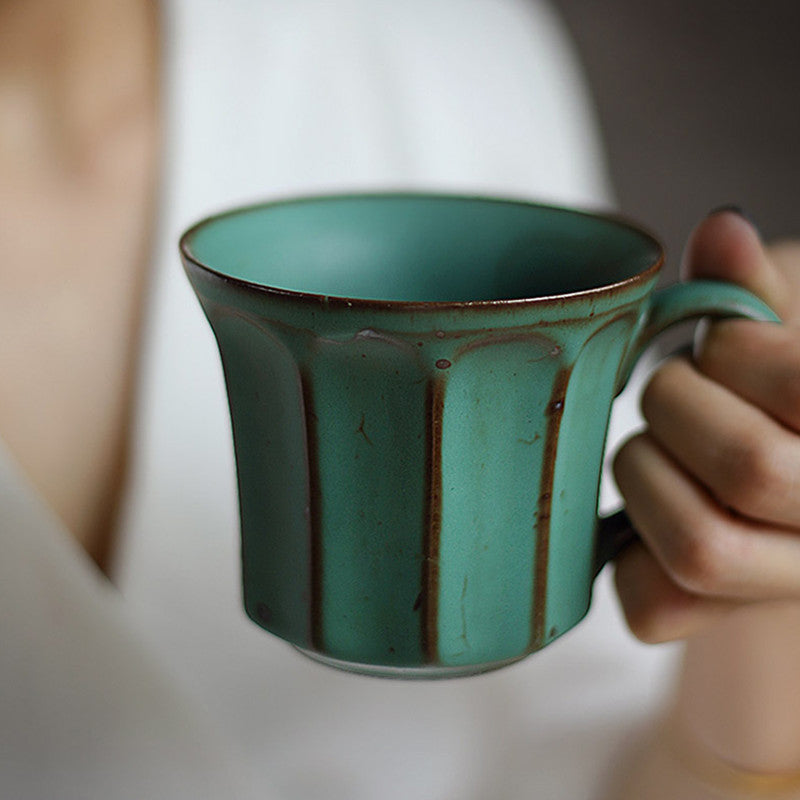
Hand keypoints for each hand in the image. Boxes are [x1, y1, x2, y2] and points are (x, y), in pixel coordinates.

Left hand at [613, 209, 799, 642]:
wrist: (777, 467)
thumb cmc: (775, 385)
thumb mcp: (784, 330)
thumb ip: (758, 290)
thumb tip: (720, 228)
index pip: (795, 400)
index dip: (744, 354)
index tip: (726, 339)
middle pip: (752, 467)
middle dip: (680, 400)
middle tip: (674, 386)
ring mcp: (778, 590)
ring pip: (699, 544)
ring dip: (643, 466)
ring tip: (656, 443)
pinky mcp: (701, 618)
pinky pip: (647, 607)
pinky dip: (623, 551)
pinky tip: (641, 505)